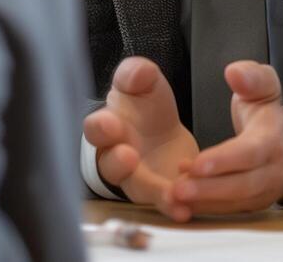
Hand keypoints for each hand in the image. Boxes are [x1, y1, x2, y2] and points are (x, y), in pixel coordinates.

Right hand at [83, 57, 198, 220]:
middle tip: (129, 156)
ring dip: (154, 193)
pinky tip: (186, 209)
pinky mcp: (159, 194)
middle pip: (111, 165)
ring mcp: (137, 180)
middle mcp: (116, 158)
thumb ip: (136, 74)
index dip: (101, 128)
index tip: (111, 123)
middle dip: (118, 162)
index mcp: (108, 127)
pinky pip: (164, 203)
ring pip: (140, 190)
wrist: (165, 135)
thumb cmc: (145, 108)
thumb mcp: (144, 83)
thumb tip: (137, 74)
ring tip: (171, 194)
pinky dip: (174, 206)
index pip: (95, 128)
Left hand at [170, 61, 282, 215]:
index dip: (225, 159)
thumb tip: (235, 72)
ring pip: (236, 201)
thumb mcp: (262, 86)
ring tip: (174, 195)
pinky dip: (207, 207)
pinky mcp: (253, 204)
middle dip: (209, 188)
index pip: (251, 152)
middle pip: (244, 184)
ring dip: (205, 201)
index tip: (196, 162)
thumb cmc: (264, 112)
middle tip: (177, 187)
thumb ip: (251, 76)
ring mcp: (265, 190)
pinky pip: (230, 210)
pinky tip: (183, 202)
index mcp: (273, 136)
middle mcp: (273, 168)